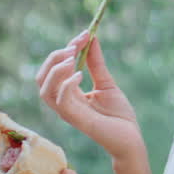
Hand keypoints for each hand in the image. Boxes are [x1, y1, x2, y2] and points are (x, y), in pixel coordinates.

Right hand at [36, 31, 144, 160]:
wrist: (131, 139)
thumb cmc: (119, 116)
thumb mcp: (106, 82)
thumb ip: (95, 63)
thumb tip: (92, 38)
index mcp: (67, 95)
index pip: (54, 69)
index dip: (65, 50)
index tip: (85, 35)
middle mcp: (63, 103)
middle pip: (41, 79)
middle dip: (54, 58)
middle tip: (74, 46)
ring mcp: (68, 112)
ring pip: (44, 90)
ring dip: (56, 70)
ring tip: (72, 58)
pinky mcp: (76, 120)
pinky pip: (60, 101)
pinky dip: (66, 85)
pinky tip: (80, 75)